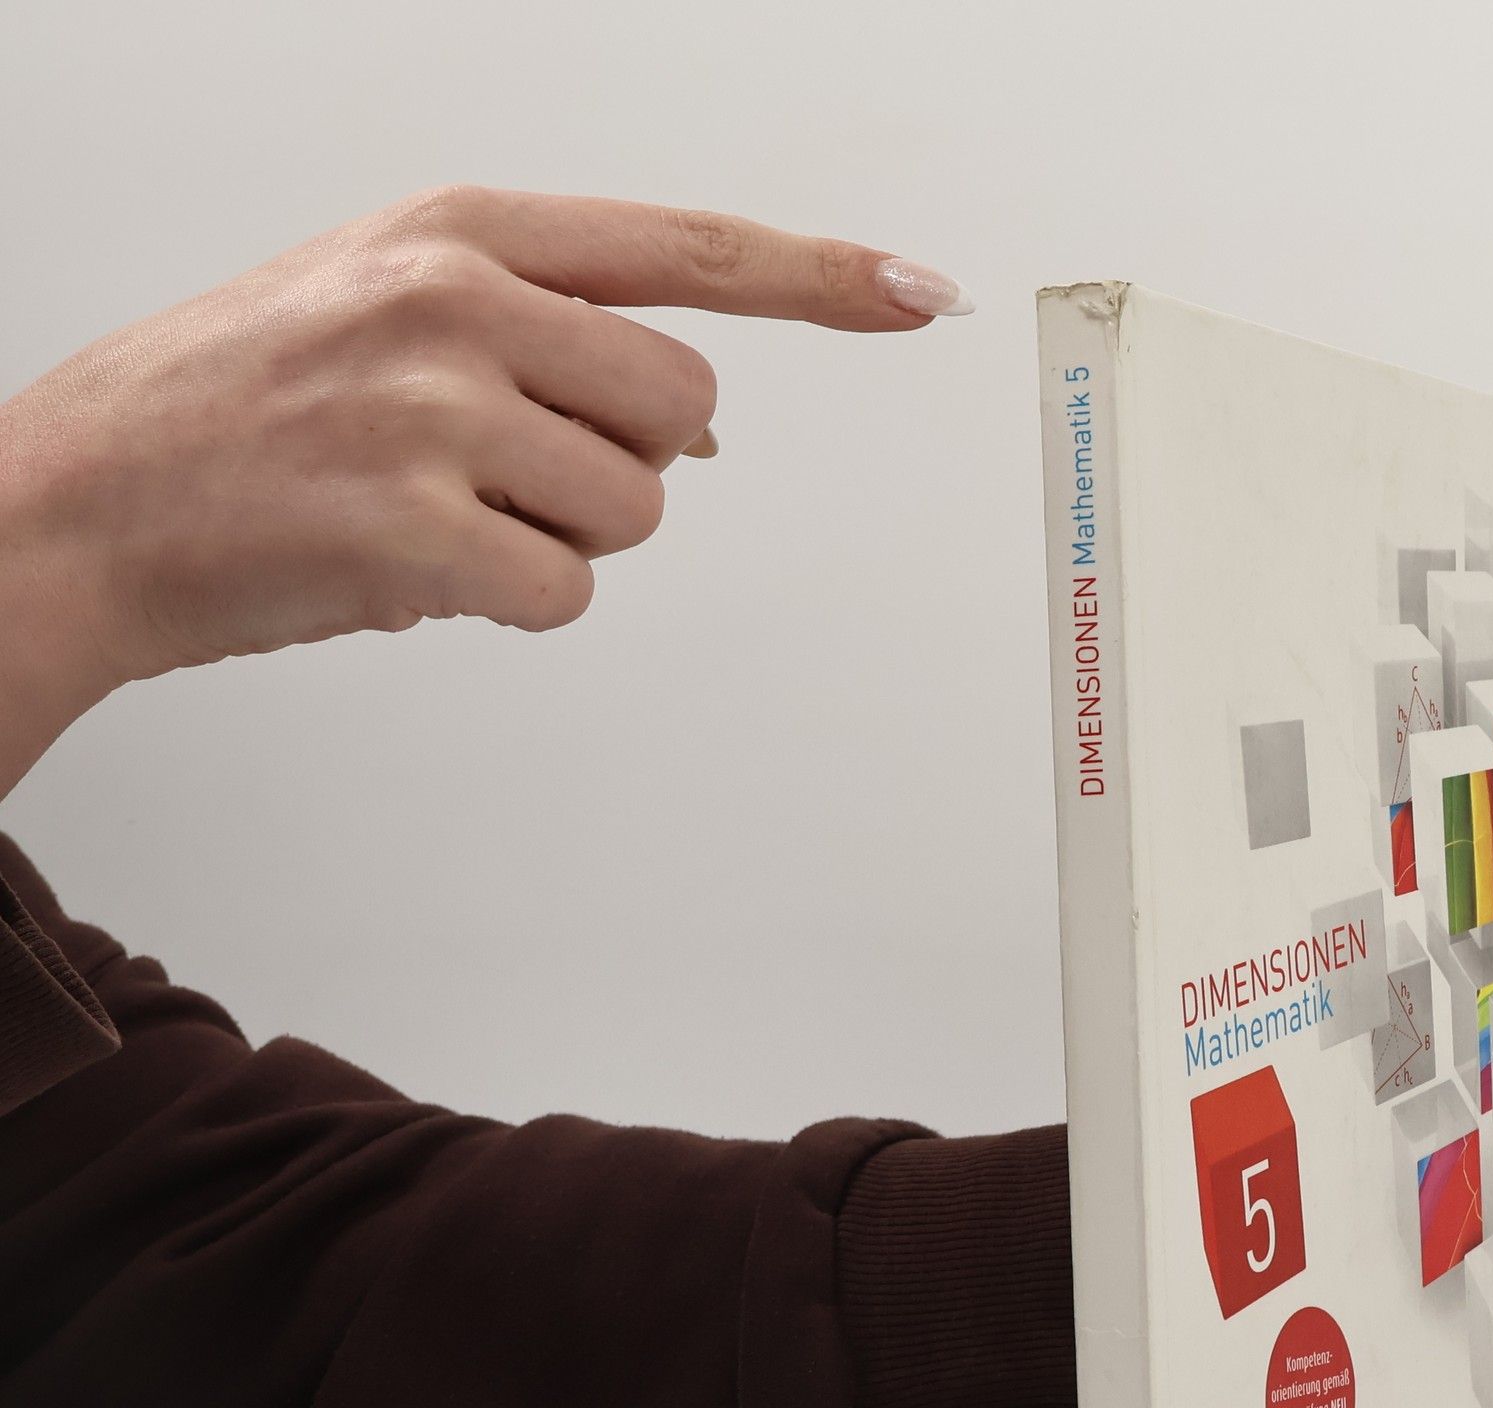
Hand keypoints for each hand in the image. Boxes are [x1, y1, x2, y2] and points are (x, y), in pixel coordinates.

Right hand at [0, 187, 971, 791]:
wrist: (77, 501)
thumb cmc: (240, 410)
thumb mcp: (384, 310)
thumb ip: (549, 339)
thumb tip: (697, 436)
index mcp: (460, 232)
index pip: (689, 248)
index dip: (821, 278)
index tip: (921, 292)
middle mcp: (457, 302)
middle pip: (687, 411)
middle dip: (626, 466)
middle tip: (504, 474)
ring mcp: (433, 411)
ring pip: (635, 512)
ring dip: (560, 539)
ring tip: (436, 514)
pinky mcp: (413, 528)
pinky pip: (567, 595)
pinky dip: (514, 604)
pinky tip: (415, 571)